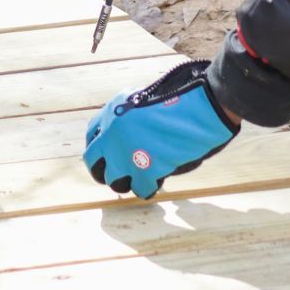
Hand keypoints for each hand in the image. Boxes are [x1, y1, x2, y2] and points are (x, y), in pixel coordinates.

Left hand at [83, 61, 238, 198]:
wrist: (199, 109)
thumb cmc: (177, 99)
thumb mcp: (140, 99)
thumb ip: (125, 117)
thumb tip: (119, 136)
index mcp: (111, 114)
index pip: (91, 138)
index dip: (98, 149)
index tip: (105, 156)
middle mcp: (112, 135)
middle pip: (94, 164)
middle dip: (103, 172)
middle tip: (117, 175)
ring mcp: (126, 155)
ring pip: (115, 182)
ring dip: (127, 181)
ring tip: (139, 178)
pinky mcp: (145, 171)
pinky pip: (140, 190)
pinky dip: (148, 188)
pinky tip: (156, 181)